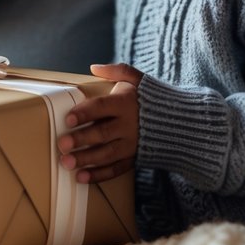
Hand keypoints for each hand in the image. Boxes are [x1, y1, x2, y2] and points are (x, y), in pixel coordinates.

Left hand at [56, 63, 141, 183]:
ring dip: (86, 160)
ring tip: (66, 163)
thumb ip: (117, 71)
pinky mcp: (135, 158)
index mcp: (126, 103)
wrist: (182, 122)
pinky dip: (99, 175)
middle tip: (62, 144)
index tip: (68, 119)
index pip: (102, 107)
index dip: (84, 113)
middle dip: (81, 139)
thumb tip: (94, 67)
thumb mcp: (138, 80)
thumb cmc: (153, 98)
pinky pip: (116, 169)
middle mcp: (129, 125)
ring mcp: (132, 144)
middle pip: (102, 133)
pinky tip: (82, 177)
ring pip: (107, 154)